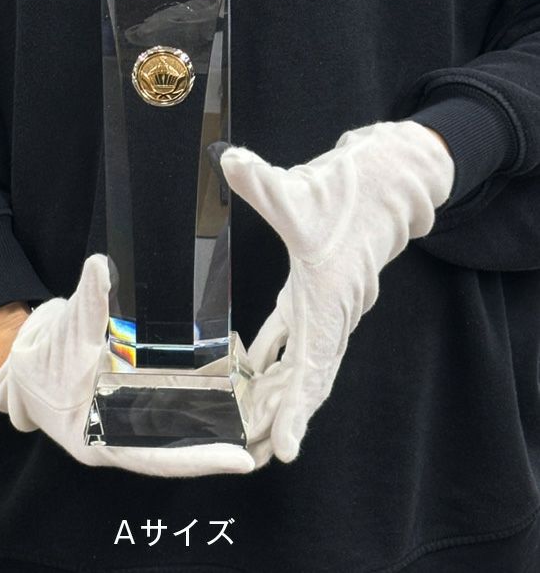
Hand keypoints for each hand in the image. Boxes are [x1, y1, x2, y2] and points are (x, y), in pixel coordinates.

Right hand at [0, 254, 256, 476]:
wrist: (25, 361)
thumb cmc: (40, 357)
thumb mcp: (63, 332)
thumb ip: (87, 303)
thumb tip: (101, 267)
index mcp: (96, 440)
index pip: (155, 458)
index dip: (198, 460)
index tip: (242, 462)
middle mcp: (116, 439)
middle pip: (174, 452)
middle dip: (216, 449)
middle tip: (264, 439)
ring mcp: (127, 425)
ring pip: (176, 435)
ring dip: (211, 431)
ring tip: (256, 422)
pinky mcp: (134, 406)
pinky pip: (171, 412)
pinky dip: (196, 408)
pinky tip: (226, 395)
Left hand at [220, 121, 453, 462]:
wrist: (387, 179)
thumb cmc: (349, 190)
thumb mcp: (300, 189)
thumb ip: (262, 182)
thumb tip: (229, 161)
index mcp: (327, 296)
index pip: (313, 366)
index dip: (297, 410)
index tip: (284, 449)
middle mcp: (331, 309)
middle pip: (309, 377)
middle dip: (285, 416)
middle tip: (256, 455)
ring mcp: (325, 302)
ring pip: (302, 359)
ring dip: (279, 392)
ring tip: (251, 426)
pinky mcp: (314, 290)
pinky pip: (294, 334)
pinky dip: (276, 355)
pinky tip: (252, 366)